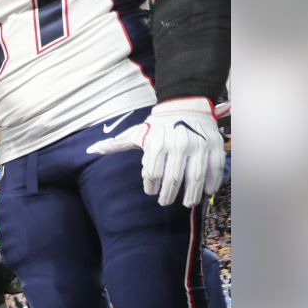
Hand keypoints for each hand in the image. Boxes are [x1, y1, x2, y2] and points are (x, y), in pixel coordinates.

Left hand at [86, 98, 224, 206]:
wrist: (185, 105)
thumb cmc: (156, 125)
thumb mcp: (136, 133)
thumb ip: (116, 144)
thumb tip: (91, 149)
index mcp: (157, 144)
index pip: (152, 173)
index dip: (150, 186)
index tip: (150, 191)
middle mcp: (178, 145)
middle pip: (173, 179)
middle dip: (168, 194)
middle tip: (165, 202)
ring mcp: (198, 145)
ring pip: (195, 177)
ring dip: (191, 194)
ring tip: (187, 202)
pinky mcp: (214, 145)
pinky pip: (215, 168)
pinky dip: (213, 182)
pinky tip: (208, 192)